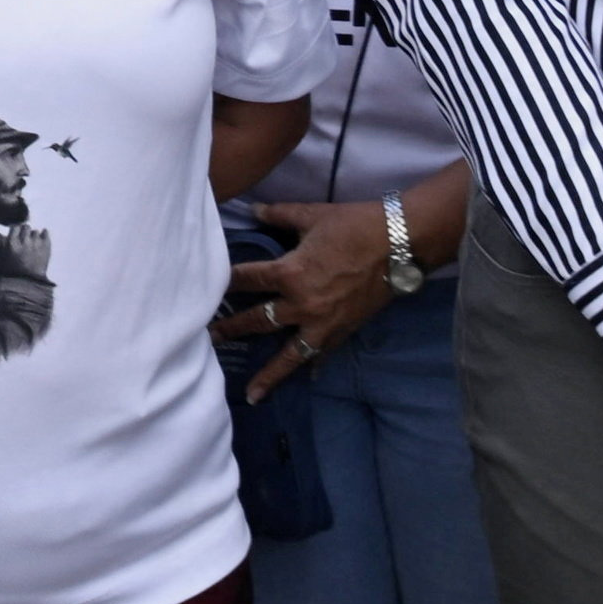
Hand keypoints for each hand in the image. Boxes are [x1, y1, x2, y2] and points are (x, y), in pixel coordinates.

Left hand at [211, 199, 400, 398]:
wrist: (400, 244)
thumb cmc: (354, 225)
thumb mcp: (312, 215)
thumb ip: (278, 215)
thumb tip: (253, 209)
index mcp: (290, 273)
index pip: (246, 279)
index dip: (224, 282)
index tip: (202, 289)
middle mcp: (301, 304)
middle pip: (258, 321)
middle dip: (232, 329)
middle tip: (209, 340)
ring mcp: (323, 323)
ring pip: (289, 355)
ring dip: (269, 375)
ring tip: (250, 394)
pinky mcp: (343, 331)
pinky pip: (321, 355)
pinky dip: (310, 367)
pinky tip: (301, 380)